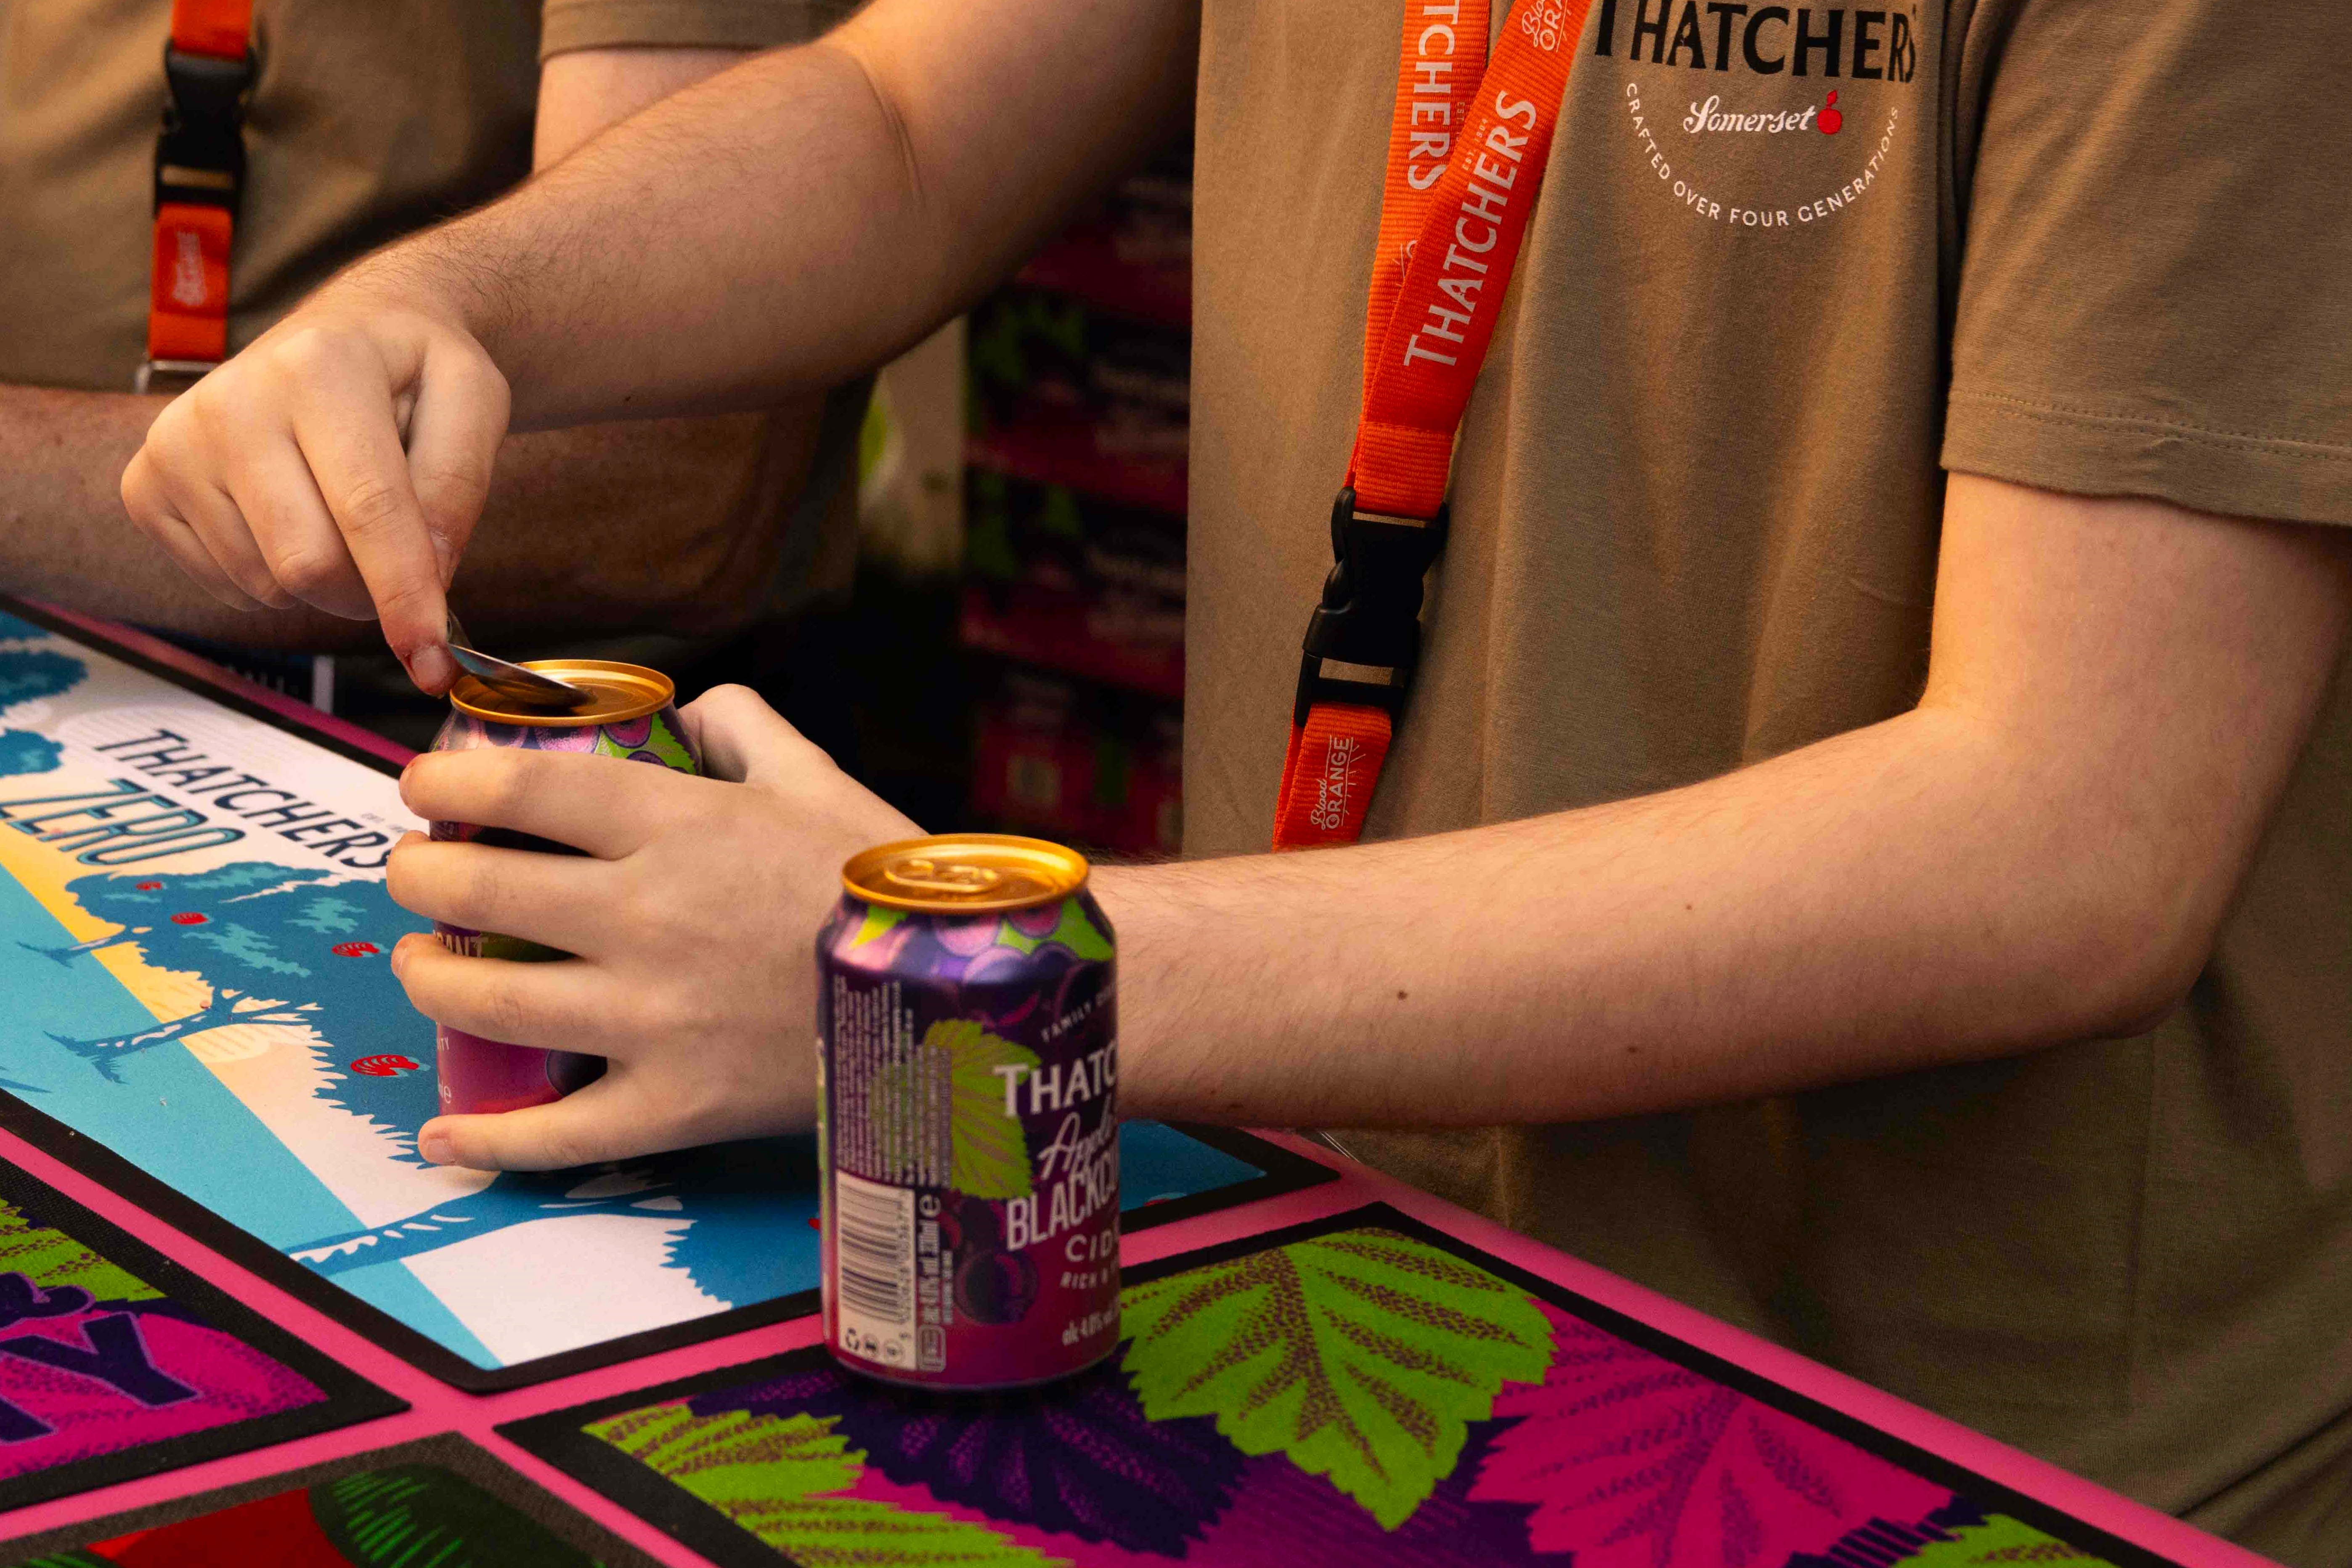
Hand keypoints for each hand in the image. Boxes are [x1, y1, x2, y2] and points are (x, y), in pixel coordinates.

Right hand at [119, 293, 510, 691]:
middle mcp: (230, 403)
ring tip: (339, 512)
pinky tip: (290, 516)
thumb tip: (428, 581)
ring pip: (268, 586)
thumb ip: (459, 486)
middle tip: (398, 559)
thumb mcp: (472, 400)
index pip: (368, 511)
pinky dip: (274, 578)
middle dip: (369, 592)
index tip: (433, 664)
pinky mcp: (147, 486)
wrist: (348, 333)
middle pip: (307, 565)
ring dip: (325, 583)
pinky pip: (226, 587)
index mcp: (318, 368)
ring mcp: (175, 445)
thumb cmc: (412, 371)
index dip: (405, 597)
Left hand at [386, 685, 919, 1168]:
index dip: (445, 782)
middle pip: (476, 889)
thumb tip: (689, 709)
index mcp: (680, 823)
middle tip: (414, 876)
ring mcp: (655, 1018)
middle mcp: (647, 915)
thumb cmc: (885, 880)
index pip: (520, 787)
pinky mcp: (677, 1105)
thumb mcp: (820, 776)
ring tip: (421, 964)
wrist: (965, 994)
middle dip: (417, 877)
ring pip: (489, 1001)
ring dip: (428, 979)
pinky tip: (442, 1130)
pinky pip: (558, 1134)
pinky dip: (487, 1137)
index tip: (424, 787)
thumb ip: (744, 726)